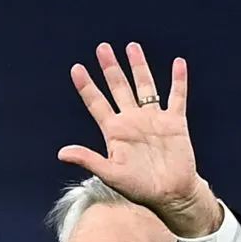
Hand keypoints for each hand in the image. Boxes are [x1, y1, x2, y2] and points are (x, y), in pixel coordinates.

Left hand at [58, 42, 221, 236]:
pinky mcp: (175, 122)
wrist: (170, 194)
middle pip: (119, 87)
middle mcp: (132, 121)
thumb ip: (88, 160)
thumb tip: (62, 153)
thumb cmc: (139, 188)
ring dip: (139, 67)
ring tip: (132, 47)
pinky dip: (178, 81)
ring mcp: (153, 119)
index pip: (97, 103)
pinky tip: (178, 63)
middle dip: (110, 68)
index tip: (76, 68)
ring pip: (145, 86)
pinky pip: (177, 97)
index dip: (87, 86)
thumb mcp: (110, 174)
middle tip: (102, 48)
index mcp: (114, 131)